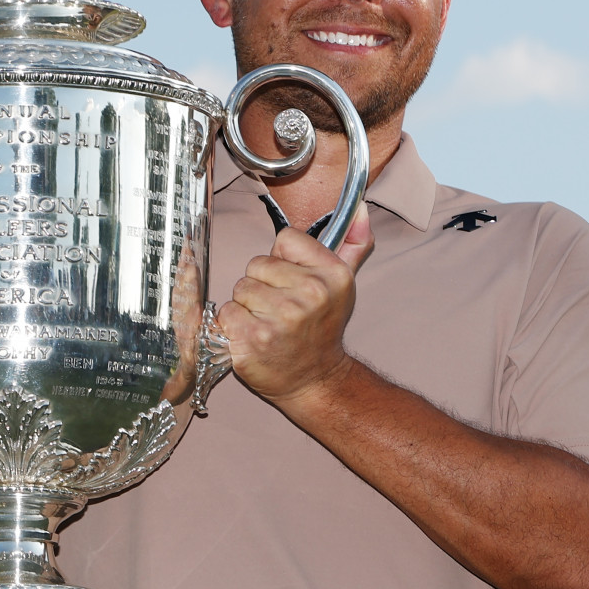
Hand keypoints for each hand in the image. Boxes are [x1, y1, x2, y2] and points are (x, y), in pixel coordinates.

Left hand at [217, 204, 373, 406]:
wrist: (315, 380)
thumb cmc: (322, 329)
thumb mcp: (344, 284)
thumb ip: (353, 243)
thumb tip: (362, 208)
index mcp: (332, 274)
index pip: (285, 239)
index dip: (284, 260)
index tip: (293, 282)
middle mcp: (310, 293)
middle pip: (257, 264)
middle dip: (262, 285)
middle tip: (279, 309)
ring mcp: (281, 317)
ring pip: (240, 288)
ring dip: (247, 306)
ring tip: (268, 323)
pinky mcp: (253, 338)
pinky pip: (226, 312)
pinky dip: (233, 325)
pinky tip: (253, 337)